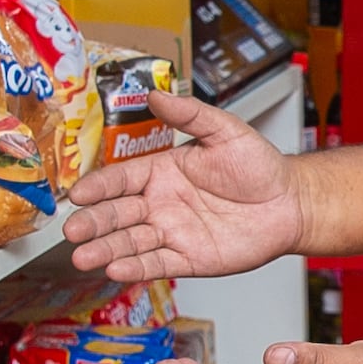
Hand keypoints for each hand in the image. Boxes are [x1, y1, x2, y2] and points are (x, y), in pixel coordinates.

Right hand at [62, 88, 305, 282]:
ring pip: (131, 242)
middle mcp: (160, 203)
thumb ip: (190, 114)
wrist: (290, 202)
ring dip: (105, 249)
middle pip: (118, 214)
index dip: (98, 186)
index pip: (121, 179)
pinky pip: (157, 264)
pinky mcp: (188, 259)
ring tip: (82, 256)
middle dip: (93, 222)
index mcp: (161, 171)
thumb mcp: (224, 130)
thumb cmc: (259, 166)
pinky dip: (135, 268)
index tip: (77, 193)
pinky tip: (115, 269)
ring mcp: (172, 232)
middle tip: (72, 229)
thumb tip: (155, 94)